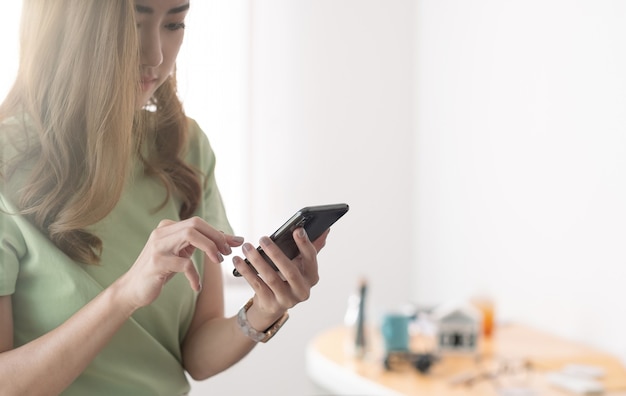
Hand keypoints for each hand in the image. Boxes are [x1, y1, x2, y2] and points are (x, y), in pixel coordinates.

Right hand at [116, 217, 243, 309]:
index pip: (198, 222)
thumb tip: (227, 238)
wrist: (132, 289)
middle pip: (195, 224)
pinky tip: (196, 286)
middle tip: (226, 253)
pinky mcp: (156, 263)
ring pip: (190, 235)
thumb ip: (198, 243)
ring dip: (210, 248)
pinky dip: (194, 276)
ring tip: (218, 262)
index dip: (219, 232)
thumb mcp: (181, 253)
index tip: (236, 242)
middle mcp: (162, 232)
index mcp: (168, 227)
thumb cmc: (160, 271)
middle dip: (216, 237)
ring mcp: (158, 246)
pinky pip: (184, 264)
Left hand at [232, 228, 329, 326]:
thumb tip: (325, 229)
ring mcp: (287, 300)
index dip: (304, 244)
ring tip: (247, 247)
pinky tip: (238, 261)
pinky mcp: (271, 304)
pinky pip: (257, 285)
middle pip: (290, 270)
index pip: (311, 259)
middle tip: (263, 238)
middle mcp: (303, 290)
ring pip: (271, 278)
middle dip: (276, 253)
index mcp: (312, 277)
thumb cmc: (288, 277)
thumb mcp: (300, 264)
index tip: (297, 229)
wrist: (273, 304)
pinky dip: (247, 272)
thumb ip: (311, 248)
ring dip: (257, 261)